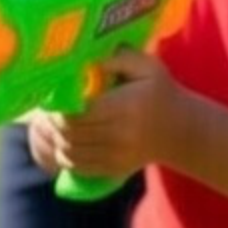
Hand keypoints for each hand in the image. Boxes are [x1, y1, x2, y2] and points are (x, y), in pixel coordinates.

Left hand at [33, 46, 179, 185]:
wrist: (182, 131)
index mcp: (125, 106)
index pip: (79, 112)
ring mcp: (116, 156)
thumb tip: (88, 59)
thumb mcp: (147, 66)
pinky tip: (64, 140)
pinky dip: (64, 154)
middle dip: (52, 121)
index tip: (53, 95)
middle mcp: (120, 135)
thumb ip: (119, 58)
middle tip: (45, 109)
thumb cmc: (159, 93)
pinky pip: (77, 166)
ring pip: (69, 151)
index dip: (59, 106)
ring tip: (52, 123)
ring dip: (54, 138)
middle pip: (70, 132)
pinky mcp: (113, 170)